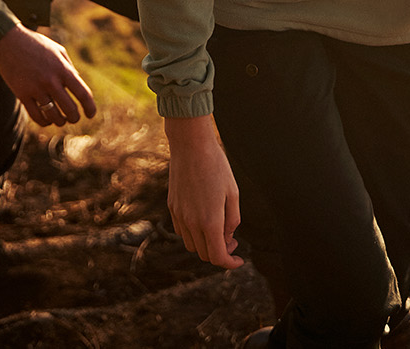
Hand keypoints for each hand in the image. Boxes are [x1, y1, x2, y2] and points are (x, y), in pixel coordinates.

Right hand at [0, 25, 97, 127]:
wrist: (9, 42)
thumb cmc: (37, 45)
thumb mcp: (58, 51)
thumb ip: (70, 69)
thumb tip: (79, 88)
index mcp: (63, 69)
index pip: (83, 93)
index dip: (90, 107)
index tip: (90, 114)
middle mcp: (51, 80)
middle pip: (69, 109)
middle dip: (74, 118)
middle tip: (74, 118)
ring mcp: (36, 88)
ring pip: (53, 116)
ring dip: (60, 122)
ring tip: (61, 120)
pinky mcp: (22, 94)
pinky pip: (36, 116)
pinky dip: (44, 122)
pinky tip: (47, 120)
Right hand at [164, 114, 242, 268]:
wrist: (190, 145)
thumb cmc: (216, 166)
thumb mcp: (233, 192)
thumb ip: (232, 219)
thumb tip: (227, 237)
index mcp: (210, 221)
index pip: (217, 257)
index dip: (229, 263)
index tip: (238, 260)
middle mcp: (191, 222)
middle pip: (204, 254)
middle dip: (219, 253)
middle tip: (232, 240)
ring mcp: (179, 215)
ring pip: (191, 245)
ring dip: (205, 244)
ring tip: (218, 229)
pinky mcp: (172, 207)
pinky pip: (182, 231)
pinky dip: (193, 233)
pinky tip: (203, 218)